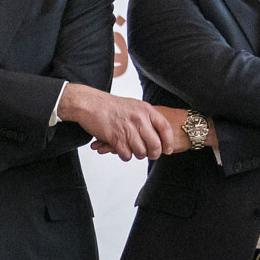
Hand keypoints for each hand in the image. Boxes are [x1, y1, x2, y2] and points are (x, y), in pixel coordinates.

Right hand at [59, 84, 174, 159]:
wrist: (90, 104)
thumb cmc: (111, 107)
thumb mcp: (134, 106)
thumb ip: (147, 118)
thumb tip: (159, 135)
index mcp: (146, 110)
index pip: (165, 128)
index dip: (168, 142)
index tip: (168, 150)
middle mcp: (139, 119)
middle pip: (155, 145)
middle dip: (153, 154)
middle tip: (150, 155)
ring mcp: (128, 129)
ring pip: (141, 152)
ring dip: (137, 155)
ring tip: (132, 149)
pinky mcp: (116, 138)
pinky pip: (127, 155)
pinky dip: (124, 155)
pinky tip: (121, 149)